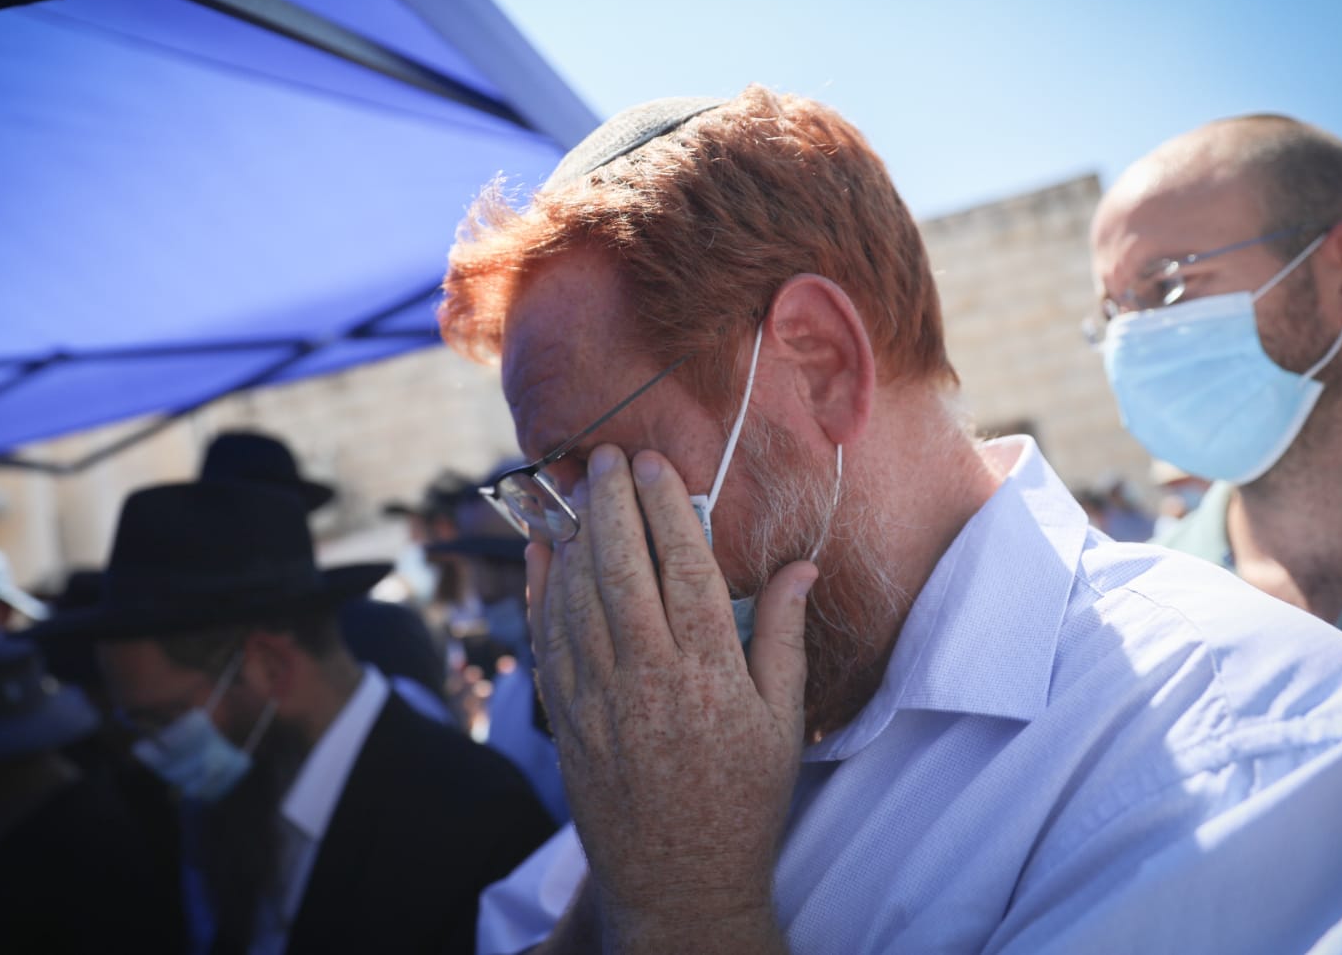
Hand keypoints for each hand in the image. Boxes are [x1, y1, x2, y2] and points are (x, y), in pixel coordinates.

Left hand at [528, 443, 816, 952]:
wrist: (678, 885)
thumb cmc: (741, 802)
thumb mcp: (782, 722)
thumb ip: (782, 636)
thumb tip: (802, 565)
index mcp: (708, 671)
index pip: (682, 567)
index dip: (666, 507)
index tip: (656, 465)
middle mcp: (648, 676)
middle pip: (621, 567)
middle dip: (611, 503)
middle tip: (608, 456)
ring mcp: (598, 698)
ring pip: (577, 595)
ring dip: (576, 534)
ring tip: (581, 490)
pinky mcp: (566, 719)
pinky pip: (546, 640)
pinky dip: (540, 591)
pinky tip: (543, 554)